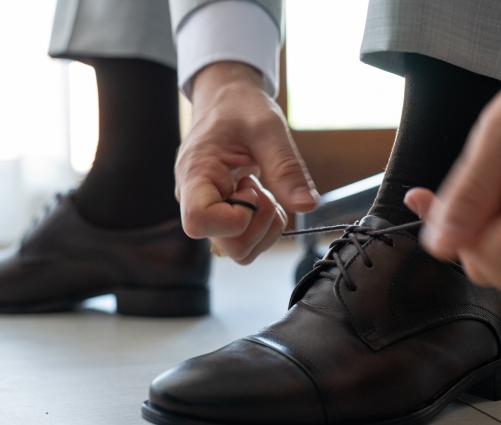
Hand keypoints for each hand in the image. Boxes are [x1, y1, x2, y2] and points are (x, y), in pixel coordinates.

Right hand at [176, 62, 317, 263]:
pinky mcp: (221, 215)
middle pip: (225, 244)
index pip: (199, 222)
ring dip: (262, 227)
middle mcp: (193, 200)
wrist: (227, 100)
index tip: (251, 189)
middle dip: (257, 224)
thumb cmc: (239, 107)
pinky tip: (262, 197)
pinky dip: (262, 227)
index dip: (235, 218)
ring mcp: (207, 210)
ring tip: (263, 191)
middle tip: (263, 189)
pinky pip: (243, 241)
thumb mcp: (268, 129)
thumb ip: (286, 169)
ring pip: (237, 249)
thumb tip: (307, 205)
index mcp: (194, 175)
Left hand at [404, 55, 500, 287]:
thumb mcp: (494, 138)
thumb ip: (466, 196)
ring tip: (490, 181)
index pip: (491, 262)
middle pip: (494, 267)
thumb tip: (441, 245)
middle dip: (466, 233)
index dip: (460, 238)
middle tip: (462, 189)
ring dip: (478, 226)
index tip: (448, 203)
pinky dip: (493, 223)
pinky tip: (498, 191)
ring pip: (500, 259)